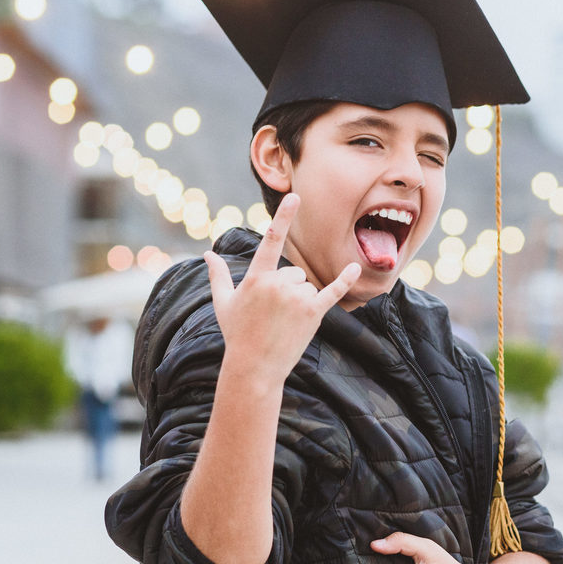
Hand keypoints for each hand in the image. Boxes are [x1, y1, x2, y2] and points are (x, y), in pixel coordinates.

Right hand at [205, 193, 359, 380]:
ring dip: (300, 300)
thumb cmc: (236, 335)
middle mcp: (277, 285)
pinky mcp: (313, 313)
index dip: (284, 217)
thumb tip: (207, 254)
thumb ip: (218, 276)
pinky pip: (332, 291)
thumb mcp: (223, 303)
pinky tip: (355, 267)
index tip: (295, 196)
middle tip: (273, 314)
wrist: (254, 368)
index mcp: (256, 278)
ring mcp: (297, 299)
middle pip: (293, 272)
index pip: (271, 240)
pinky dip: (344, 280)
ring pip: (307, 285)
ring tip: (285, 322)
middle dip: (286, 289)